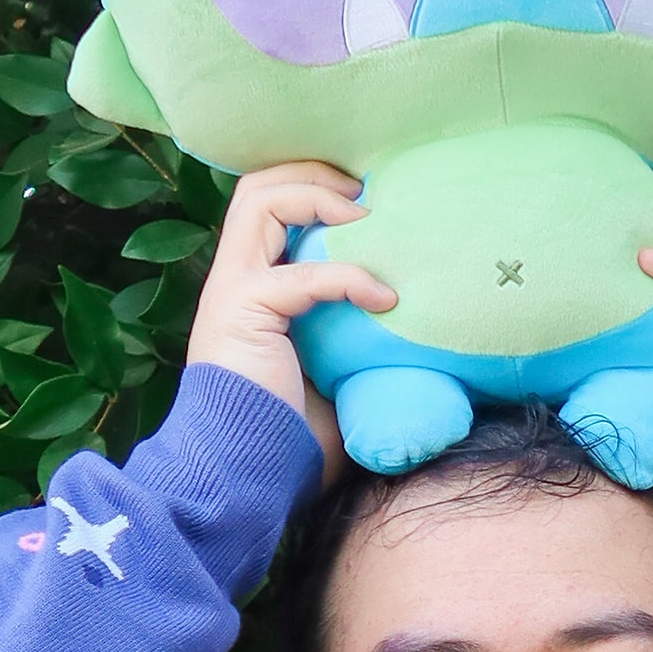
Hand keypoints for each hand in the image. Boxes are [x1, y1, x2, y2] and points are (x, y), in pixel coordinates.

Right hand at [187, 162, 396, 480]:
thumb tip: (420, 326)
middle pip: (256, 186)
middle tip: (366, 194)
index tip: (371, 201)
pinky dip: (349, 276)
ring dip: (318, 197)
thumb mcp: (334, 373)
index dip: (315, 188)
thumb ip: (356, 338)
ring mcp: (232, 291)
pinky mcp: (242, 311)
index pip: (268, 207)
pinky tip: (384, 299)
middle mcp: (234, 280)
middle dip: (314, 174)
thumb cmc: (290, 438)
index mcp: (251, 288)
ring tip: (365, 218)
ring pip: (259, 201)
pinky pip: (302, 274)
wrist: (245, 478)